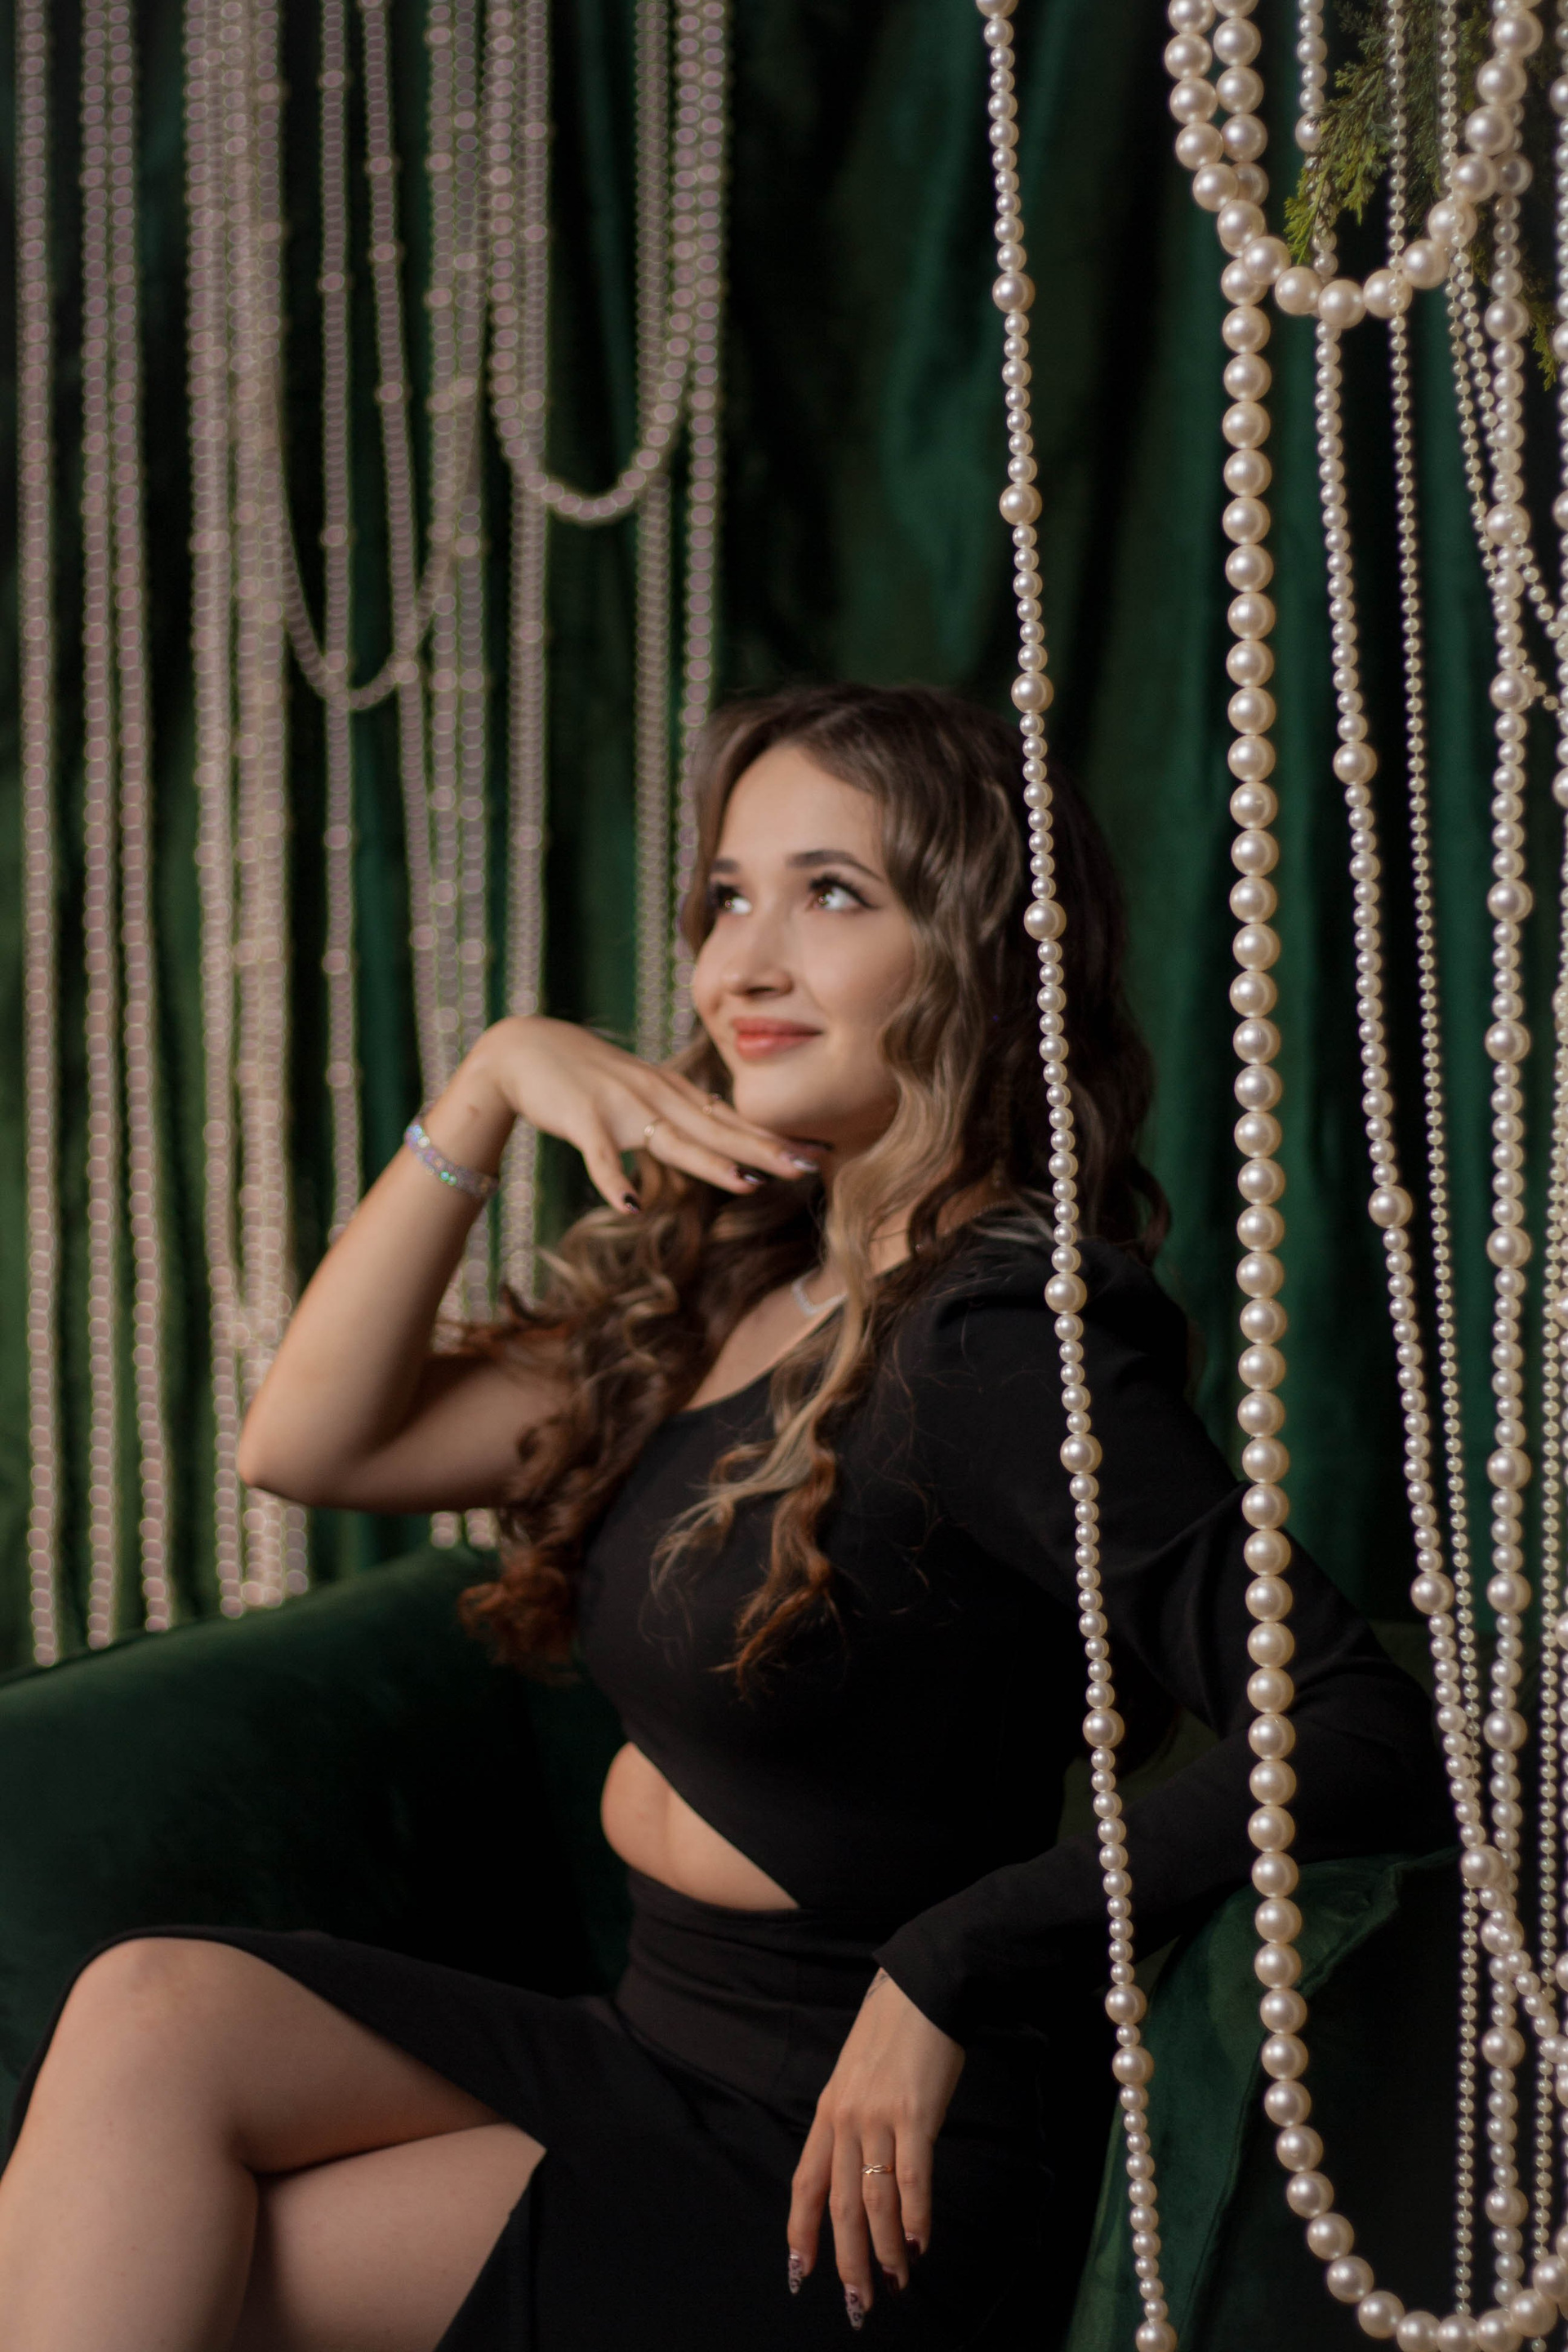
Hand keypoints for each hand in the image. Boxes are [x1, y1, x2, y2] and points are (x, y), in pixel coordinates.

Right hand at [466, 1016, 818, 1209]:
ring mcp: (620, 1108)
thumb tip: (718, 1131)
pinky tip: (630, 1207)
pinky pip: (600, 1157)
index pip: (732, 1120)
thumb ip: (679, 1109)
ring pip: (673, 1139)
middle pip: (718, 1130)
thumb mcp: (642, 1088)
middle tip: (808, 1166)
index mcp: (673, 1093)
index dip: (773, 1138)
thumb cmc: (586, 1073)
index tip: (816, 1151)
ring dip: (709, 1162)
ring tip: (747, 1183)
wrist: (523, 1049)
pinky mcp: (582, 1119)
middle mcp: (656, 1097)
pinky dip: (614, 1181)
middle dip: (764, 1150)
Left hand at [787, 1969, 964, 2324]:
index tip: (801, 2274)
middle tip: (858, 2303)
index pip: (805, 2183)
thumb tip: (857, 2169)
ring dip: (885, 2250)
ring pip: (875, 2201)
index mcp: (828, 2110)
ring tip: (896, 2282)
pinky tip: (919, 2244)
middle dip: (847, 2261)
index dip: (801, 2232)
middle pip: (840, 2205)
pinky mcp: (915, 2114)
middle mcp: (846, 2118)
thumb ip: (851, 2120)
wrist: (925, 1988)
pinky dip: (915, 2218)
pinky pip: (912, 2179)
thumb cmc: (894, 2032)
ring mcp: (879, 2117)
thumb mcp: (856, 2076)